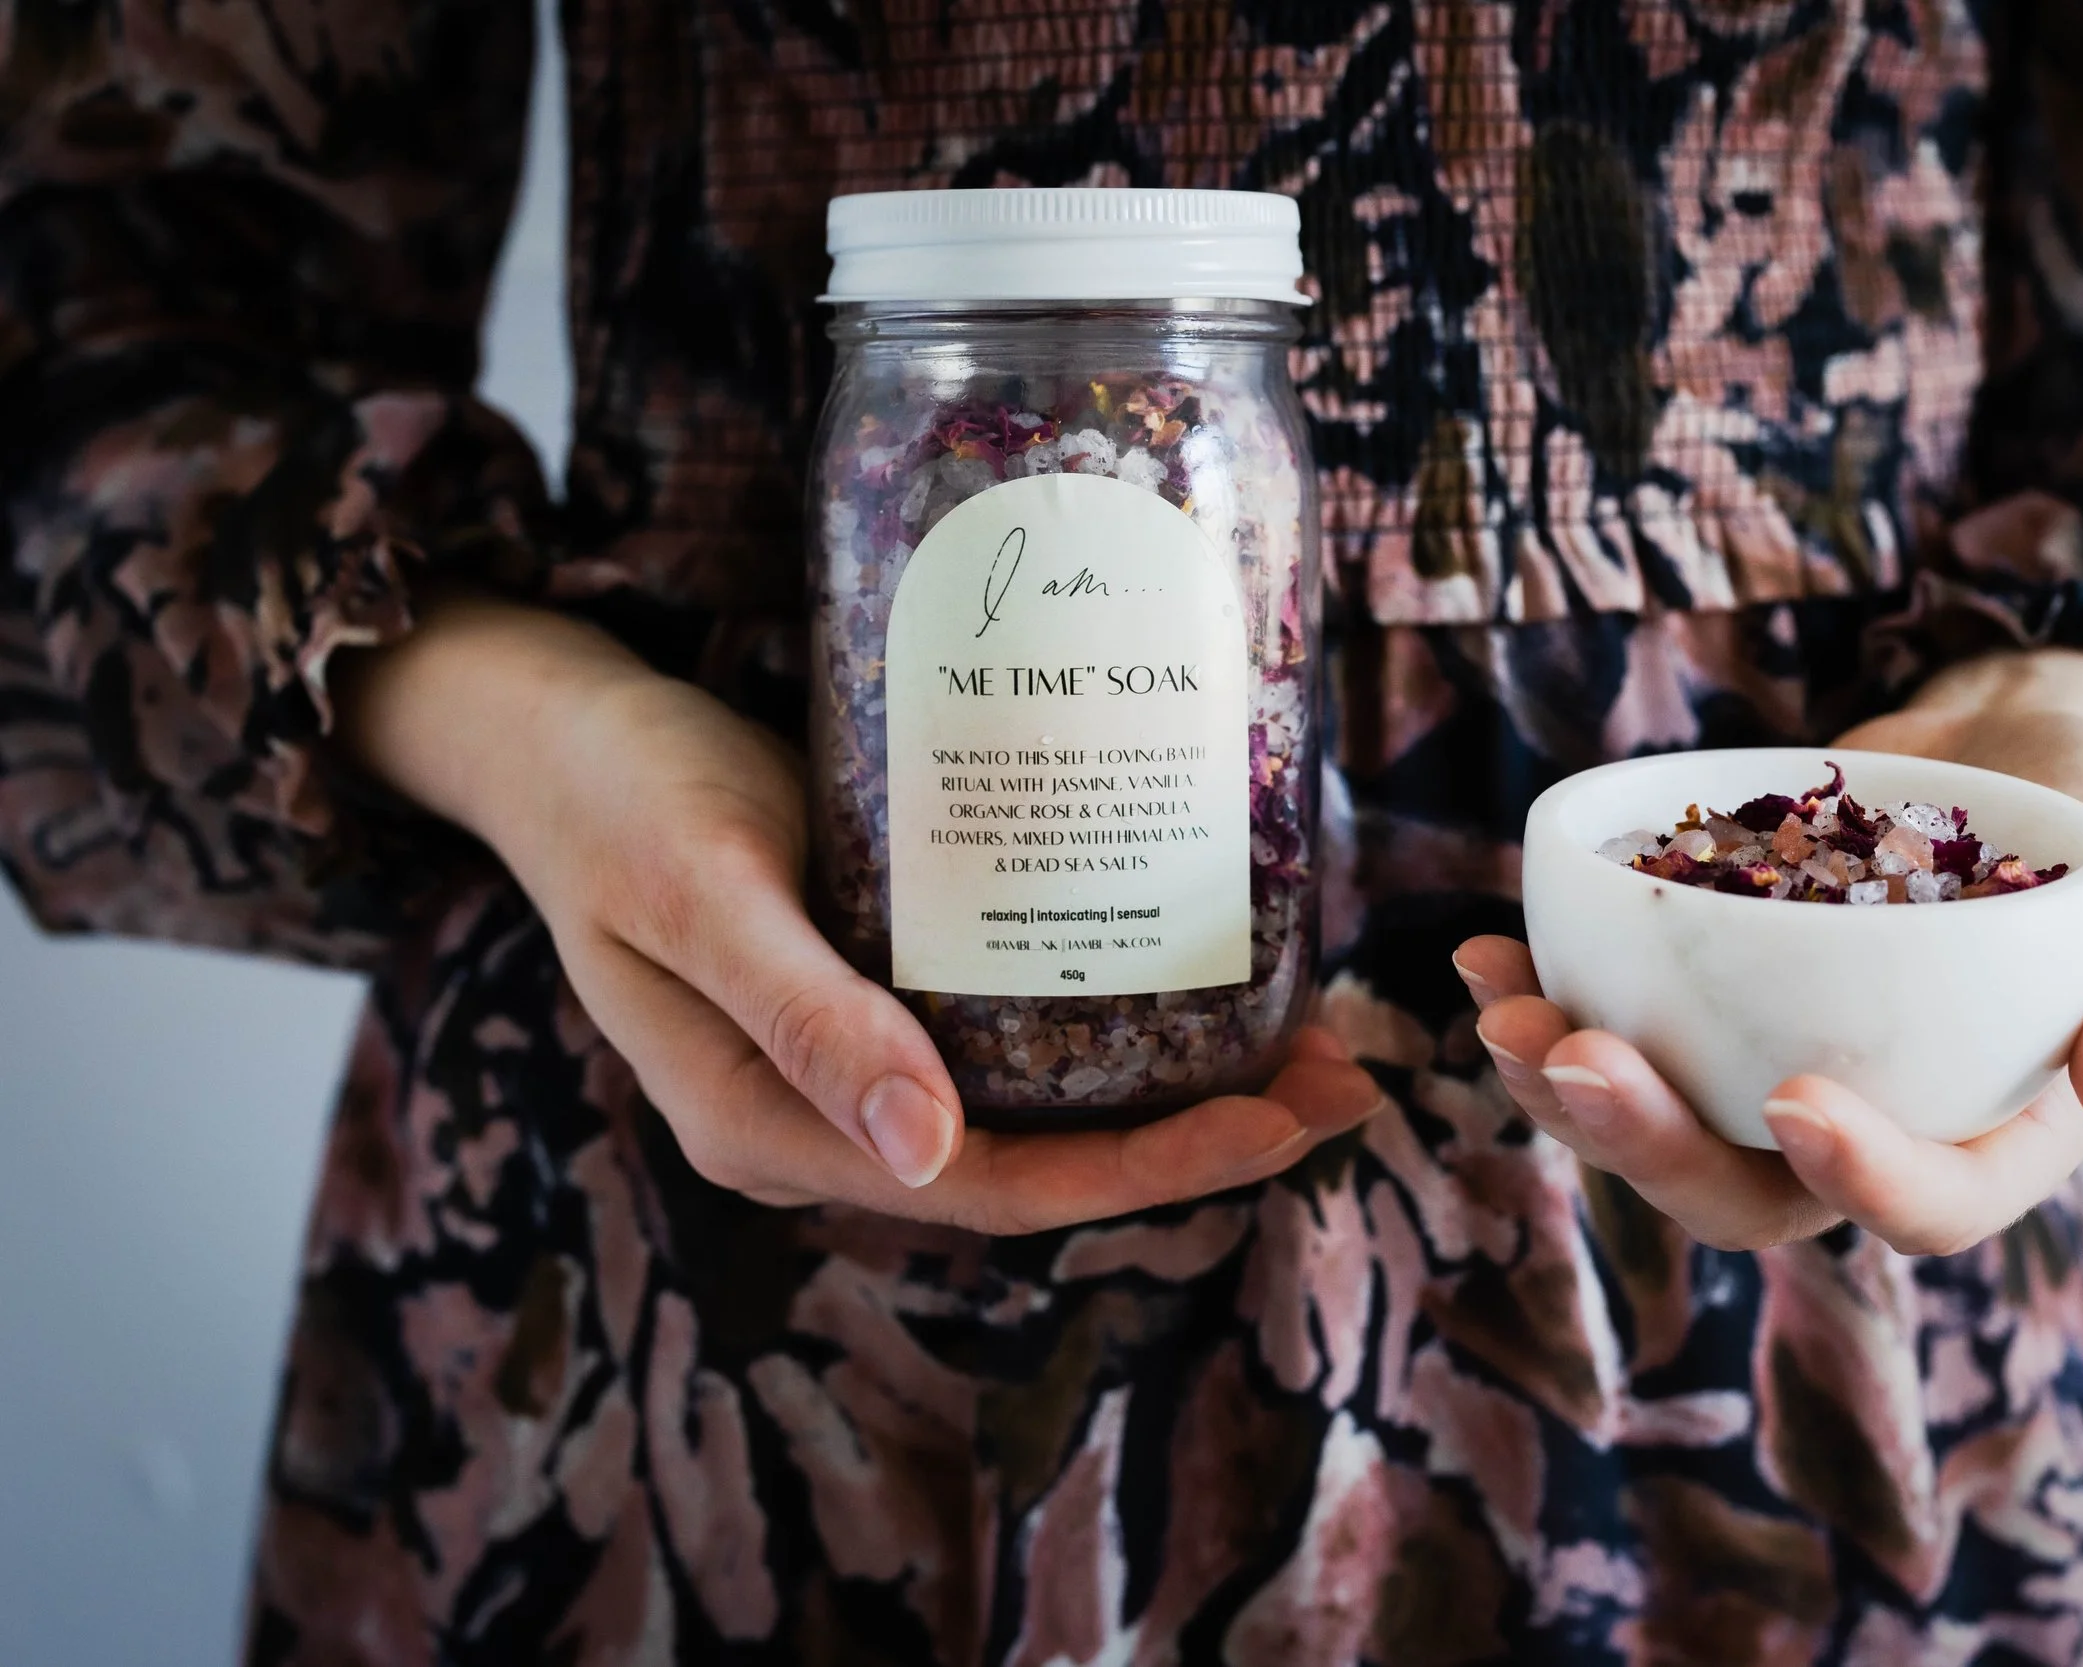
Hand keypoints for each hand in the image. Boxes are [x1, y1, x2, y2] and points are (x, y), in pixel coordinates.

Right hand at [335, 591, 1382, 1230]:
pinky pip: (1012, 1022)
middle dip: (1193, 1133)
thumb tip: (927, 1157)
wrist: (549, 717)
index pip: (992, 1187)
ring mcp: (853, 1048)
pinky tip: (1194, 962)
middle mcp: (827, 1111)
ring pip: (1036, 1095)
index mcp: (772, 1127)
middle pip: (1038, 1155)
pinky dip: (1110, 1007)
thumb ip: (808, 1021)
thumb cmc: (615, 790)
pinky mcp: (877, 976)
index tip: (1280, 1121)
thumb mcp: (704, 893)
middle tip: (1340, 1076)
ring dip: (1168, 1075)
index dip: (1144, 1170)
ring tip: (1306, 1029)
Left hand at [1458, 651, 2082, 1255]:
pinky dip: (1549, 995)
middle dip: (1650, 1145)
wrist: (2011, 746)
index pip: (1930, 1203)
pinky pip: (1621, 1029)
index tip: (1792, 1102)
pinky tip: (1485, 957)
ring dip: (1568, 1087)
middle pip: (1750, 1191)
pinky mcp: (1710, 1003)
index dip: (1862, 1176)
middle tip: (1576, 1059)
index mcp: (1986, 1139)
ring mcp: (1772, 1065)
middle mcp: (1867, 1127)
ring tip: (1503, 1014)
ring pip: (1660, 1127)